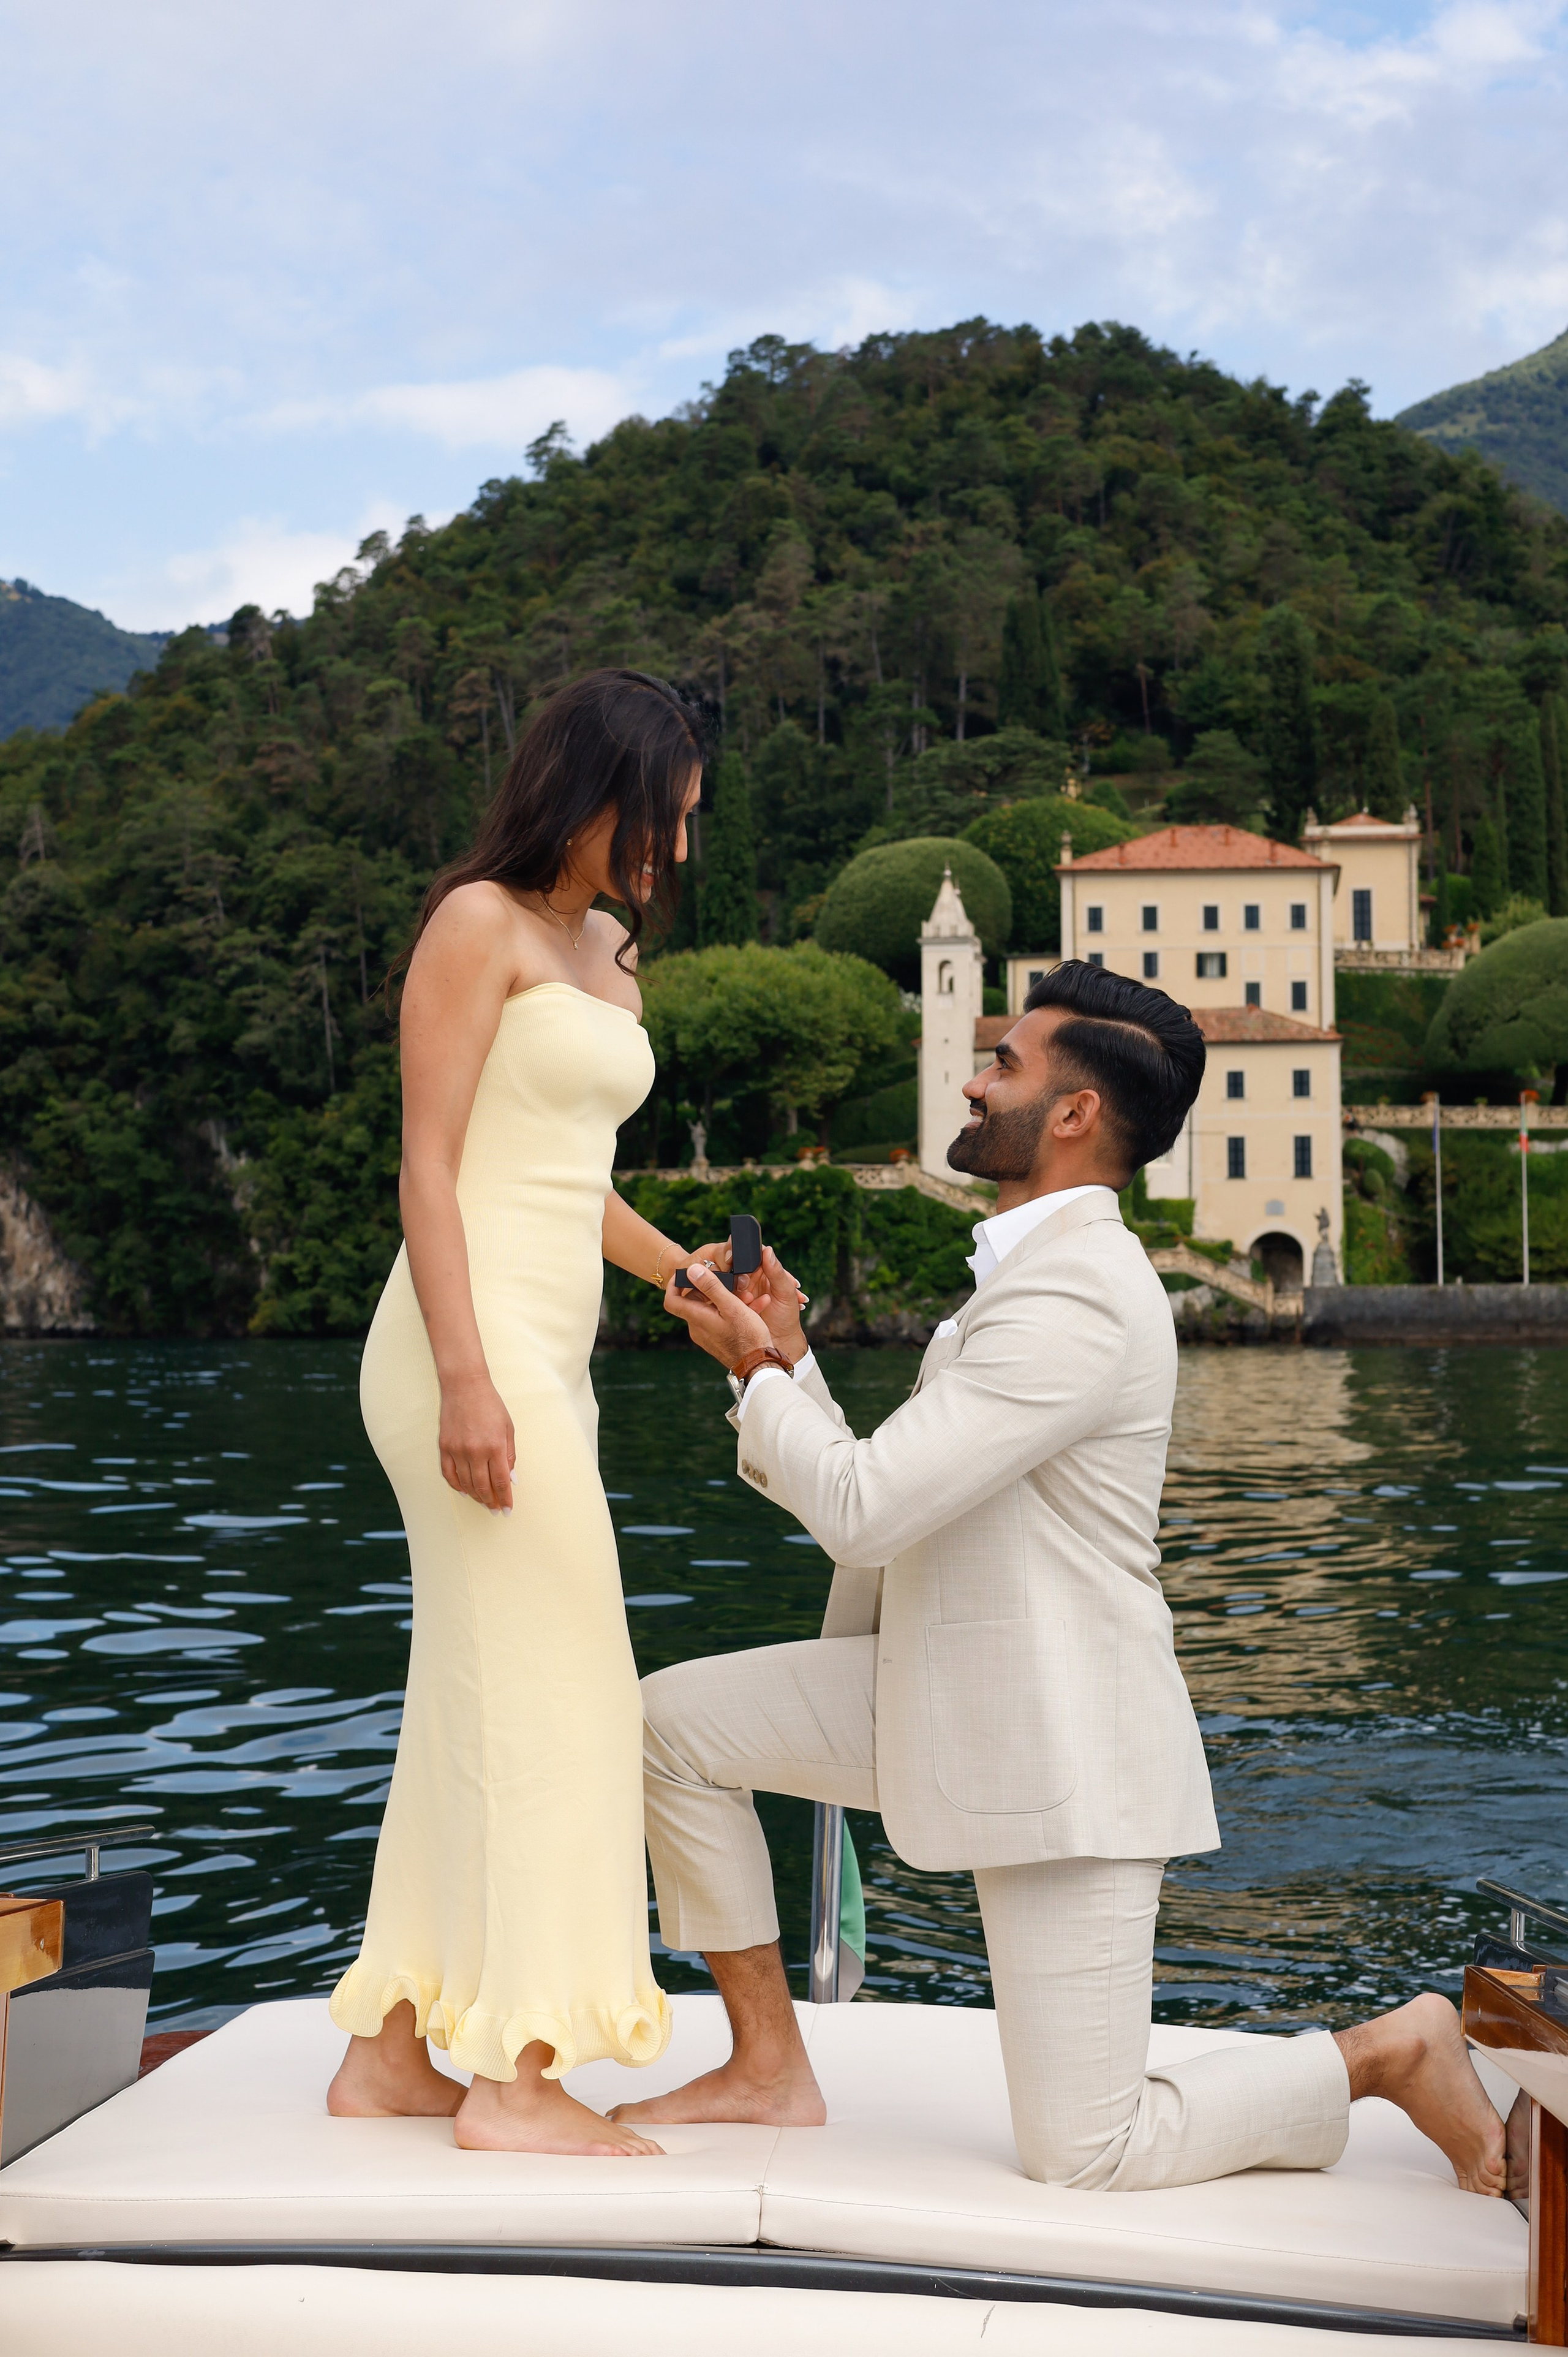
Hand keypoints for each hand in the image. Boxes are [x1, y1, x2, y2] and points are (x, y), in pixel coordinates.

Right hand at [438, 1371, 515, 1510]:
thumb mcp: (508, 1428)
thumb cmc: (491, 1405)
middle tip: (495, 1510)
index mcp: (495, 1446)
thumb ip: (510, 1455)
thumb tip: (511, 1479)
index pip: (500, 1482)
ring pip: (466, 1484)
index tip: (507, 1510)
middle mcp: (476, 1451)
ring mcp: (458, 1450)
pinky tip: (464, 1491)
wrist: (465, 1387)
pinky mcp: (445, 1447)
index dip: (505, 1498)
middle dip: (491, 1502)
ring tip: (483, 1502)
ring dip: (475, 1496)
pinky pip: (449, 1474)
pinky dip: (457, 1486)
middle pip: (482, 1487)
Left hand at [664, 1258, 771, 1369]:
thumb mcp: (731, 1306)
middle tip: (730, 1282)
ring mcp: (706, 1336)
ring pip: (709, 1309)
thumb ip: (711, 1287)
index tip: (688, 1273)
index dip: (674, 1284)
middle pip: (694, 1301)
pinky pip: (717, 1319)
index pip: (671, 1300)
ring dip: (724, 1299)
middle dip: (710, 1288)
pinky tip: (749, 1308)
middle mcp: (697, 1329)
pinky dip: (728, 1310)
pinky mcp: (716, 1340)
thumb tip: (692, 1270)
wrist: (759, 1365)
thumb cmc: (748, 1337)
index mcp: (697, 1319)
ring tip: (746, 1296)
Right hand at [735, 1245, 809, 1363]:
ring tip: (750, 1298)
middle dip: (738, 1276)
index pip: (751, 1256)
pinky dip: (731, 1302)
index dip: (744, 1255)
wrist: (779, 1343)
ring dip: (736, 1290)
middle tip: (745, 1284)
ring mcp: (739, 1292)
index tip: (739, 1259)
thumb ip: (777, 1272)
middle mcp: (750, 1279)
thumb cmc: (787, 1318)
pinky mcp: (731, 1304)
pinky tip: (742, 1306)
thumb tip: (767, 1249)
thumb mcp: (785, 1293)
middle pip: (736, 1268)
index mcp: (765, 1271)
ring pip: (728, 1283)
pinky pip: (725, 1298)